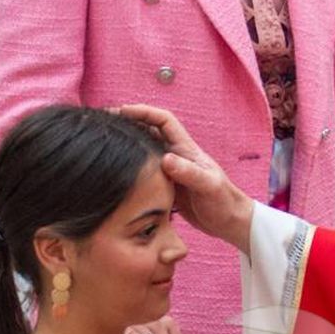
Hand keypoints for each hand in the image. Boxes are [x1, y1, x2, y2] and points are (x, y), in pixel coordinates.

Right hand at [115, 103, 254, 248]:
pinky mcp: (166, 185)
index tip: (122, 110)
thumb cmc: (223, 202)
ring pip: (145, 150)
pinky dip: (131, 167)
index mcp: (186, 149)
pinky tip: (116, 171)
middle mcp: (177, 155)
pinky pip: (145, 170)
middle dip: (129, 123)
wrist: (230, 222)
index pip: (163, 121)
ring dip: (128, 143)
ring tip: (104, 142)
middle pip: (149, 131)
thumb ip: (188, 172)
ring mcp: (171, 170)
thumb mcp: (208, 186)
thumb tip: (166, 159)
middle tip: (104, 123)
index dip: (144, 112)